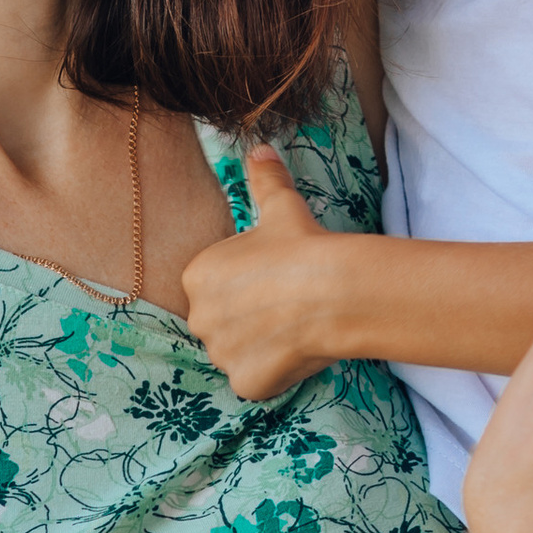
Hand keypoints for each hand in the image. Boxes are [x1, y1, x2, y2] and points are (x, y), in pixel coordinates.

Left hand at [179, 150, 343, 397]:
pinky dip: (275, 373)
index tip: (274, 280)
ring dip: (261, 346)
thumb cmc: (303, 245)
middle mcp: (199, 318)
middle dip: (249, 319)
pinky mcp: (245, 382)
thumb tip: (259, 149)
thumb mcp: (281, 206)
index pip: (216, 287)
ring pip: (239, 353)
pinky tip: (298, 351)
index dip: (248, 285)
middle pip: (222, 323)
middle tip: (286, 306)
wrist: (334, 289)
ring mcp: (221, 354)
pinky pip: (256, 381)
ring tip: (295, 328)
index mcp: (198, 275)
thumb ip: (265, 179)